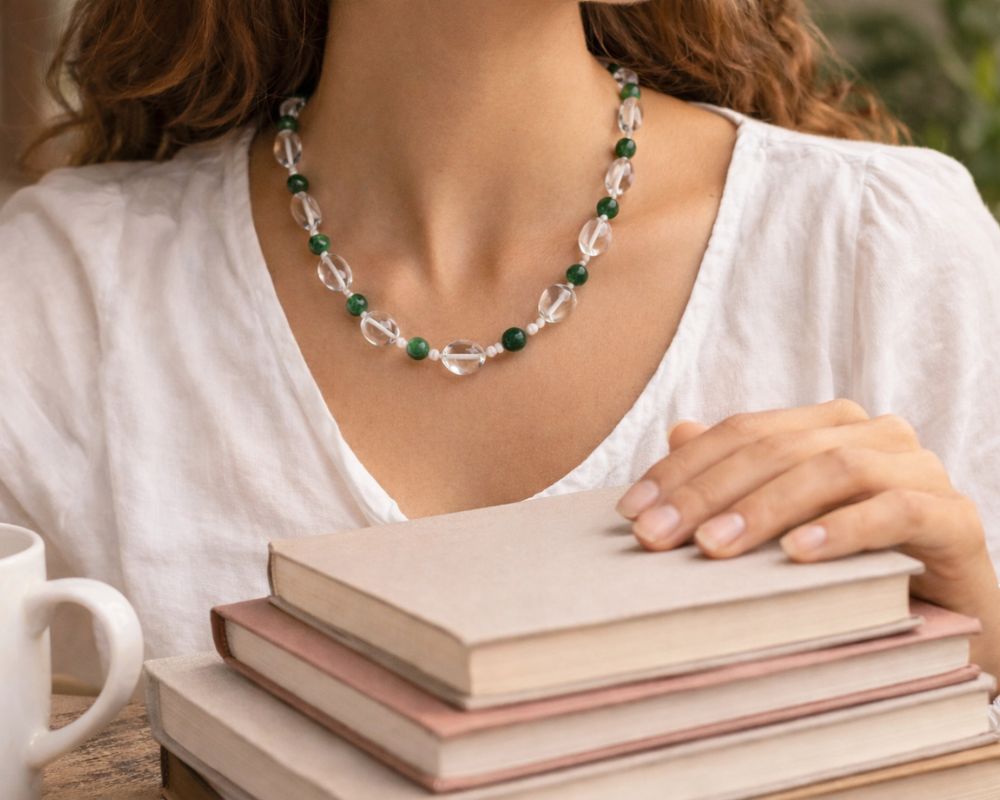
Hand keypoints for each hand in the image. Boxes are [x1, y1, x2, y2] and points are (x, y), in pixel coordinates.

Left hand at [614, 399, 999, 688]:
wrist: (946, 613)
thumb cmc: (853, 562)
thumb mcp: (782, 519)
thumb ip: (737, 473)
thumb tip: (677, 430)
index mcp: (827, 425)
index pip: (742, 432)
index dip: (682, 467)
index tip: (632, 509)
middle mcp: (873, 434)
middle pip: (776, 449)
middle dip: (707, 492)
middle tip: (656, 535)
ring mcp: (918, 469)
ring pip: (829, 471)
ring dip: (763, 509)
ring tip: (712, 547)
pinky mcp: (952, 516)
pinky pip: (892, 511)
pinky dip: (840, 530)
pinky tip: (796, 555)